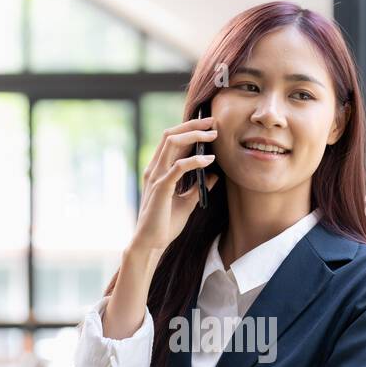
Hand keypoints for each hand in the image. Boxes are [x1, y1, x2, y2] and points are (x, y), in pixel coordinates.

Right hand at [131, 114, 219, 252]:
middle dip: (193, 125)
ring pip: (173, 143)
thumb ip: (197, 188)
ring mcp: (156, 176)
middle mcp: (155, 169)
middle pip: (171, 135)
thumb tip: (213, 175)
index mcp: (158, 170)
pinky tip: (209, 160)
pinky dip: (195, 161)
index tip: (209, 126)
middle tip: (213, 123)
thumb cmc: (164, 224)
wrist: (151, 243)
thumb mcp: (186, 203)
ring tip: (213, 136)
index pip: (172, 141)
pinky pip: (178, 167)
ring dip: (194, 136)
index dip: (190, 129)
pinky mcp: (161, 187)